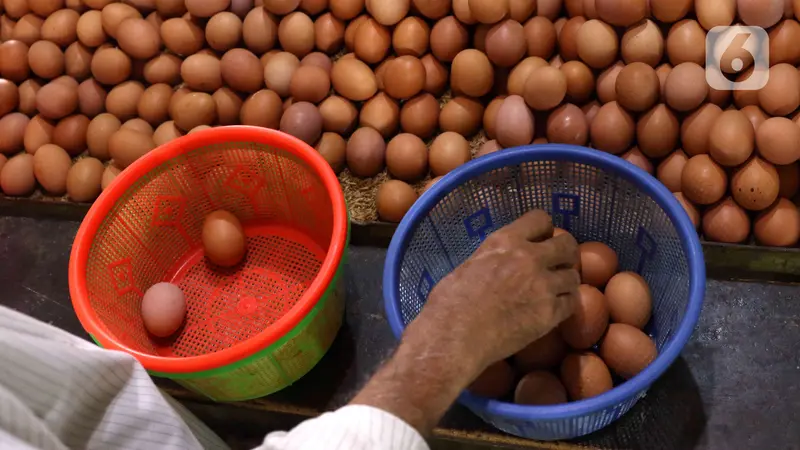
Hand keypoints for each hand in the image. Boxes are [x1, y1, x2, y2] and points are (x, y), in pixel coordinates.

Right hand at [351, 210, 578, 434]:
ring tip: (555, 291)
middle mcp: (529, 258)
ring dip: (566, 282)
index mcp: (505, 242)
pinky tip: (553, 310)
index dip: (544, 229)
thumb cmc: (448, 303)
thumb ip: (492, 258)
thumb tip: (497, 262)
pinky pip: (571, 303)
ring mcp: (543, 286)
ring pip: (573, 276)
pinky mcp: (550, 314)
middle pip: (567, 245)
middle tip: (558, 264)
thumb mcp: (468, 265)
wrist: (454, 338)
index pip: (540, 219)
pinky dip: (564, 305)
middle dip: (566, 253)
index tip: (541, 240)